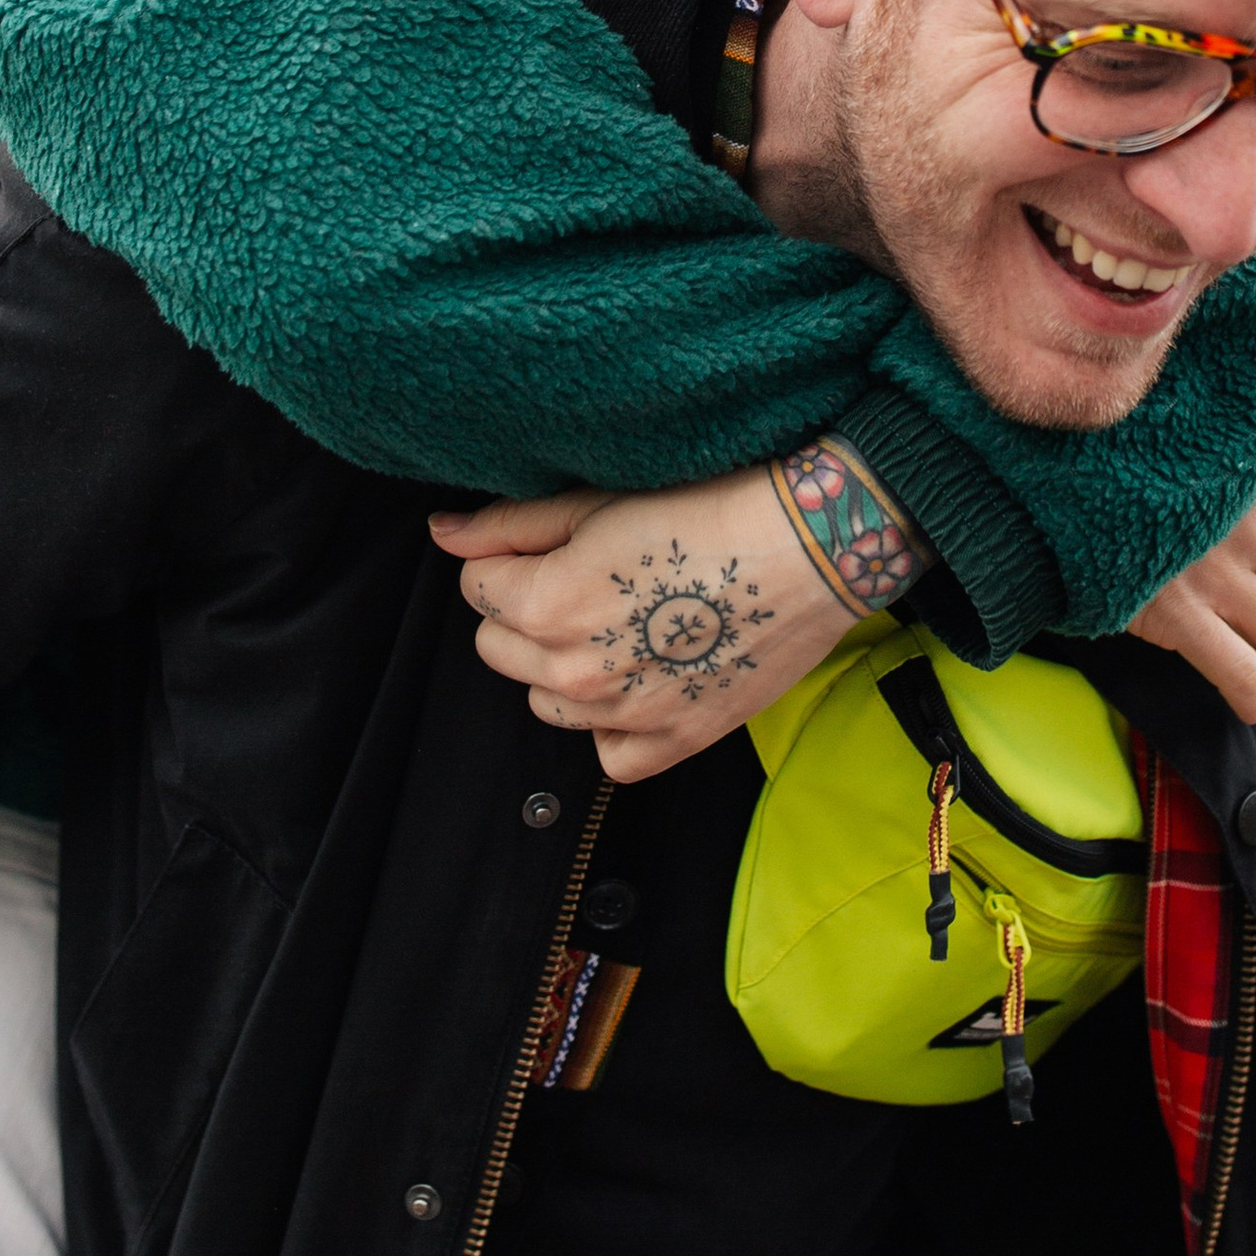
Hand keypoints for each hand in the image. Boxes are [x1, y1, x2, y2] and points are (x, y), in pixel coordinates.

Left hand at [429, 466, 859, 782]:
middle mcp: (576, 672)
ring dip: (563, 668)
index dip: (508, 558)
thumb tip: (443, 533)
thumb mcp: (600, 501)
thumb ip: (511, 524)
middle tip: (586, 579)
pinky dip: (613, 724)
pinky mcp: (676, 739)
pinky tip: (639, 679)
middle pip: (498, 650)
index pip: (476, 589)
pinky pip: (610, 754)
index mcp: (546, 606)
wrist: (812, 545)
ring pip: (547, 703)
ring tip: (619, 622)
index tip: (552, 543)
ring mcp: (626, 714)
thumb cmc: (711, 506)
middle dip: (524, 613)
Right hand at [1127, 465, 1255, 724]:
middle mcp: (1243, 518)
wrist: (1042, 483)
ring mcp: (1216, 569)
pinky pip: (1242, 671)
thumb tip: (1245, 519)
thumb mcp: (1169, 448)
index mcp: (1246, 469)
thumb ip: (1213, 474)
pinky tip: (1254, 708)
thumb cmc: (1104, 468)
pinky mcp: (1180, 614)